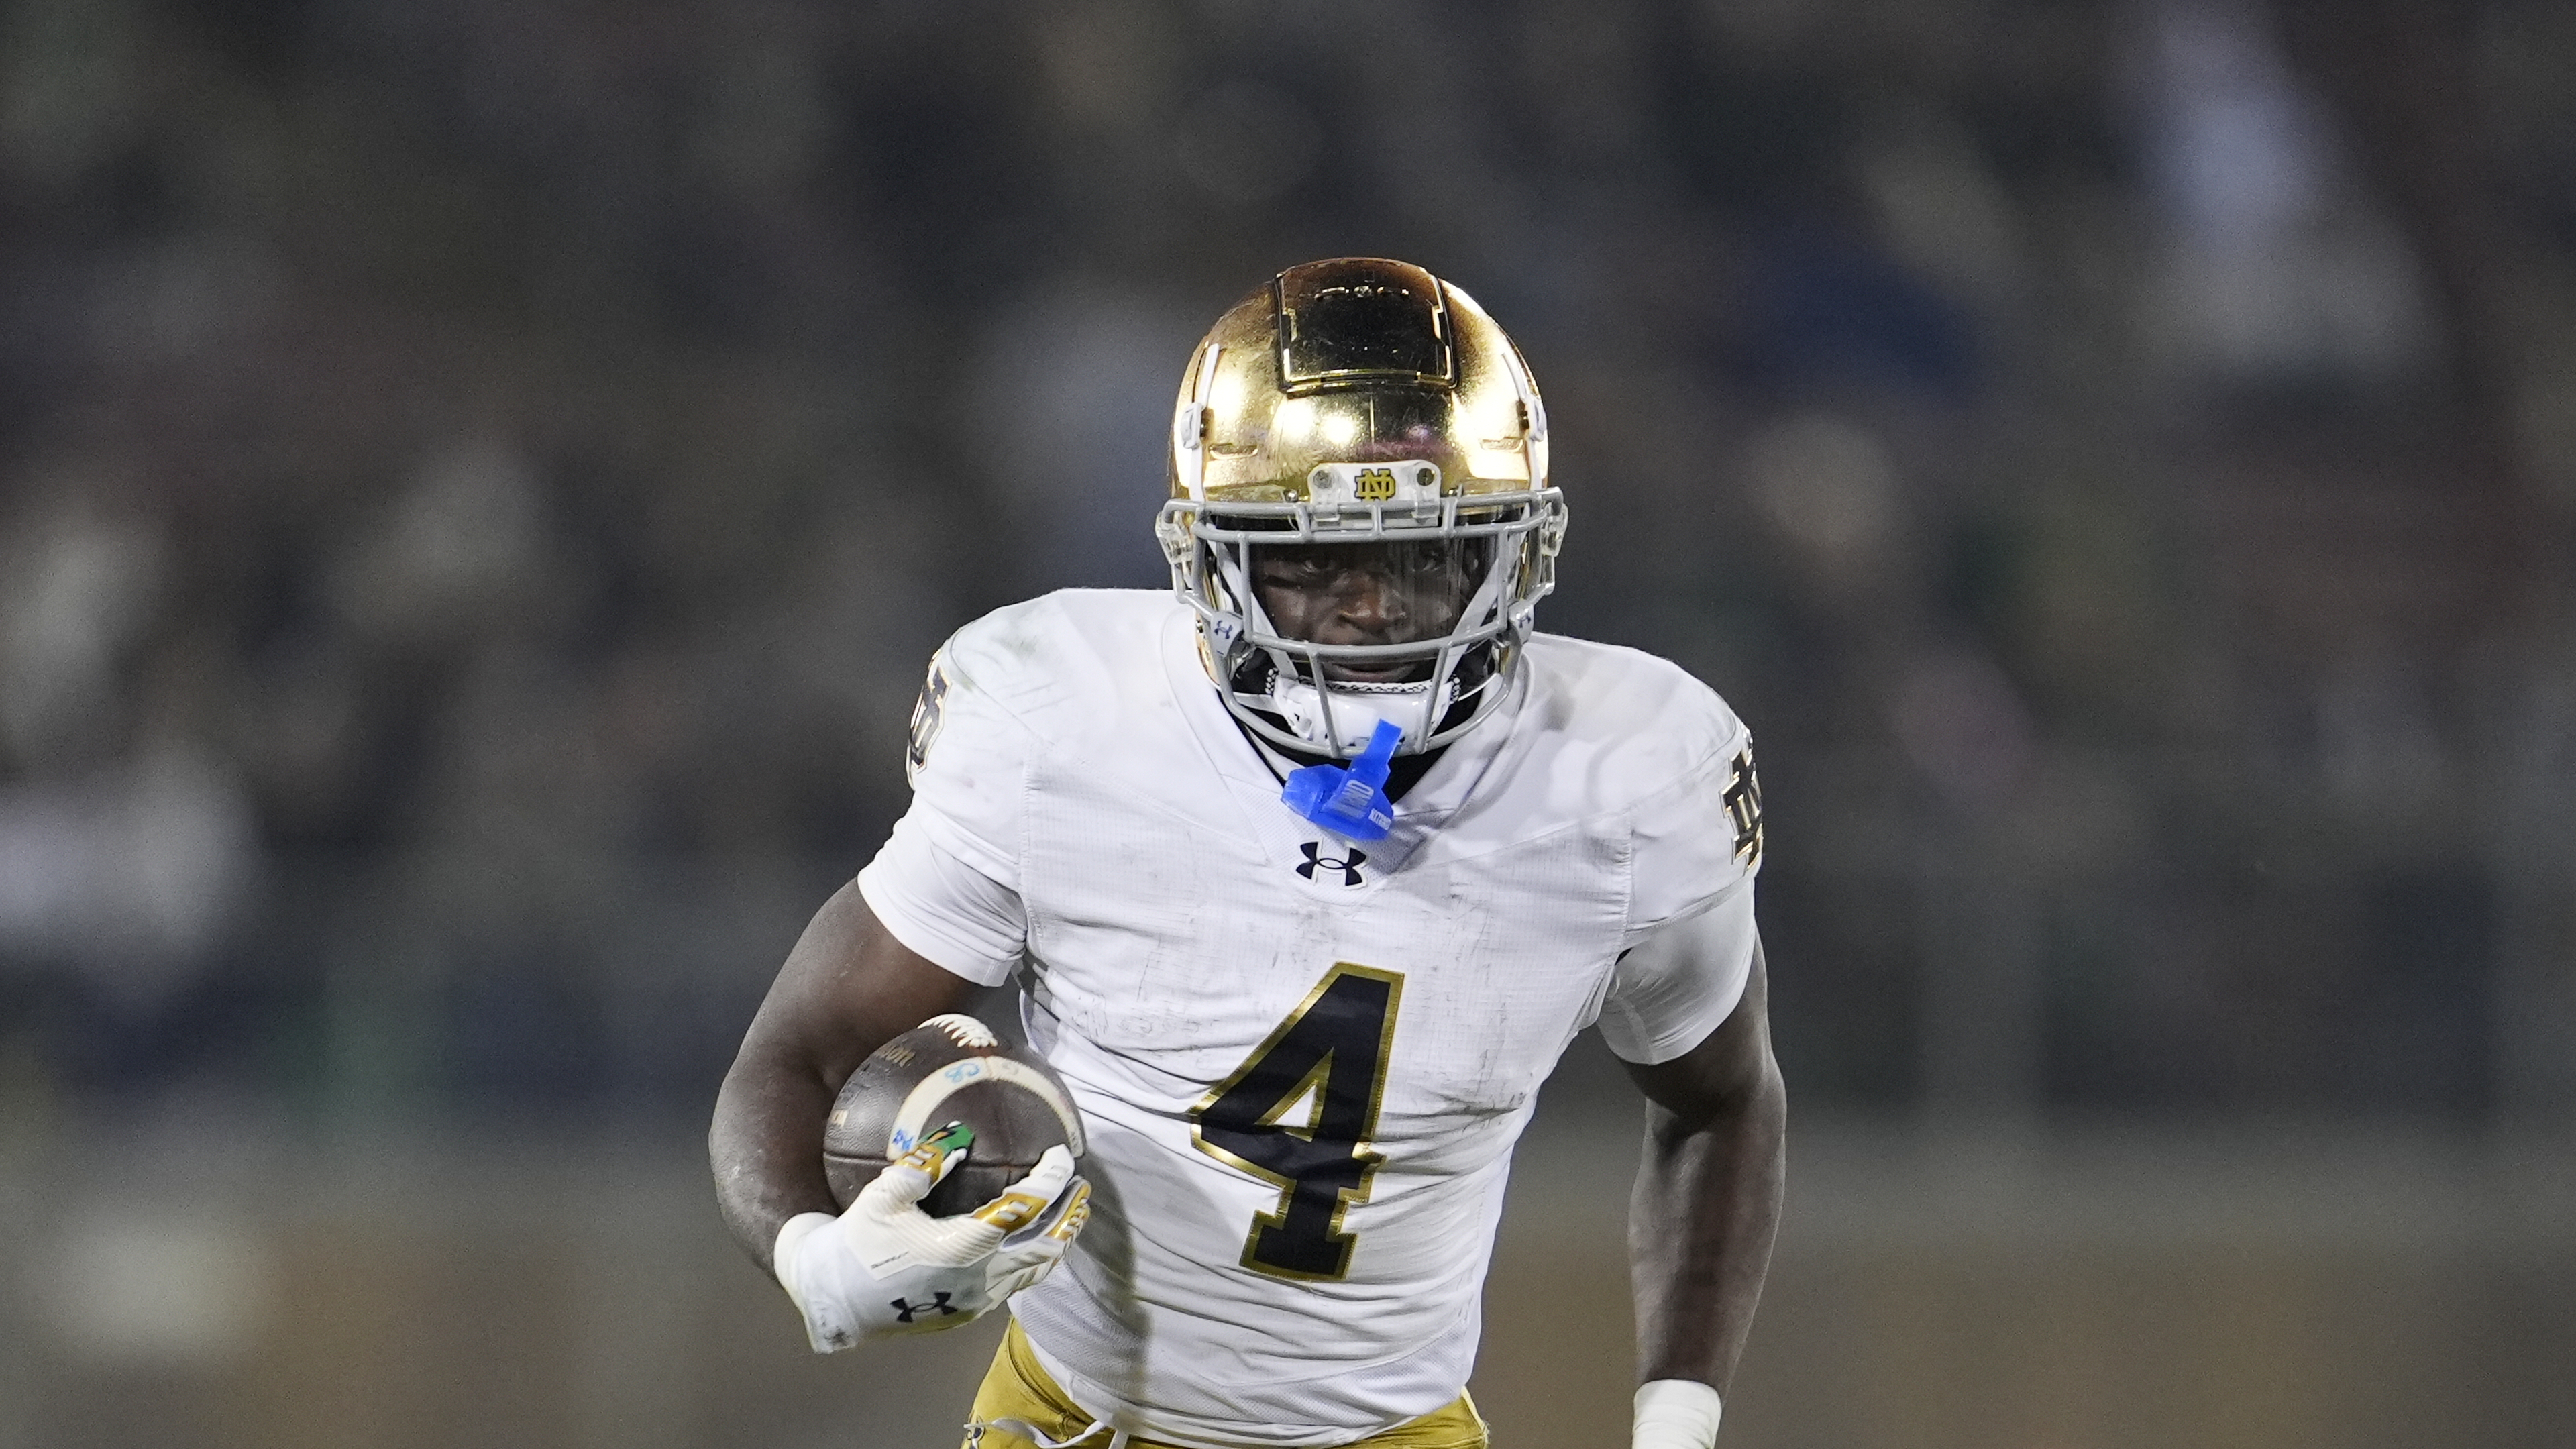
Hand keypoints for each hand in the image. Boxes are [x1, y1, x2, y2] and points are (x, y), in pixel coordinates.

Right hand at [773, 1123, 1089, 1351]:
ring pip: (1036, 1271)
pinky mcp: (967, 1312)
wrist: (832, 1301)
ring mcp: (976, 1301)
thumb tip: (959, 1138)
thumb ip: (924, 1165)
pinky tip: (1034, 1241)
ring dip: (1058, 1239)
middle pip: (1046, 1246)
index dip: (1051, 1179)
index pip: (1026, 1208)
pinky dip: (1035, 1259)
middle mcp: (978, 1279)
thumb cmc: (856, 1244)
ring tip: (1071, 1214)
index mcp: (961, 1248)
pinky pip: (1017, 1284)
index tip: (1062, 1155)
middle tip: (1083, 1186)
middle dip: (1069, 1214)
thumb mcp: (884, 1196)